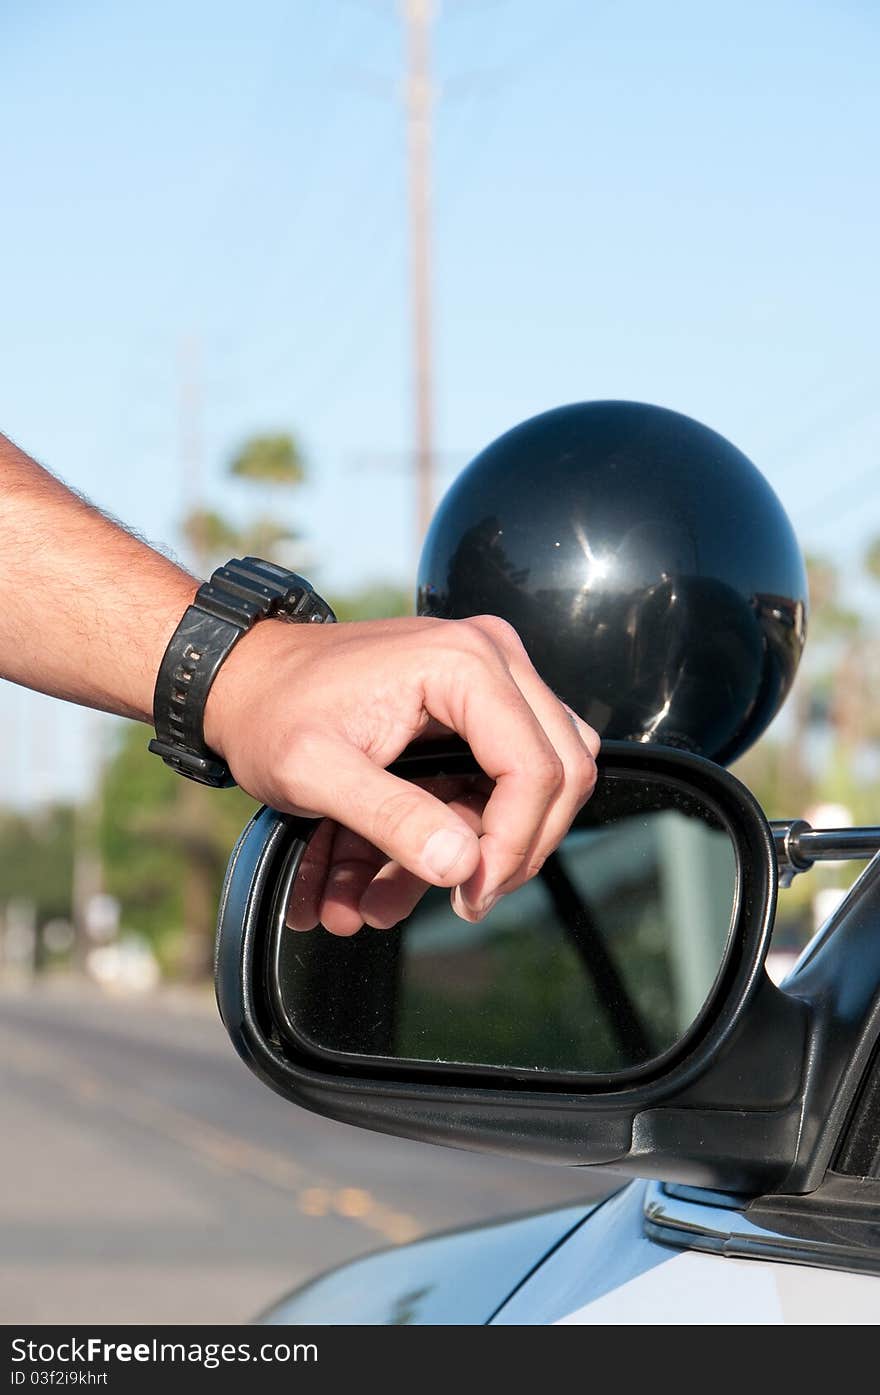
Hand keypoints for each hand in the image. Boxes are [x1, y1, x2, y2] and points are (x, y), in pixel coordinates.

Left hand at [203, 614, 598, 929]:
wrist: (243, 678)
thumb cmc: (271, 712)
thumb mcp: (315, 771)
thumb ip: (390, 817)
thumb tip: (464, 867)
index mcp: (463, 664)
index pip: (536, 769)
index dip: (514, 845)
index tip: (469, 896)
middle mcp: (491, 659)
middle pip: (559, 772)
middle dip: (511, 850)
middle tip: (464, 901)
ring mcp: (488, 678)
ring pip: (533, 782)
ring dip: (476, 849)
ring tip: (387, 898)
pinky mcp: (474, 705)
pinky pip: (495, 779)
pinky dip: (454, 832)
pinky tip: (383, 874)